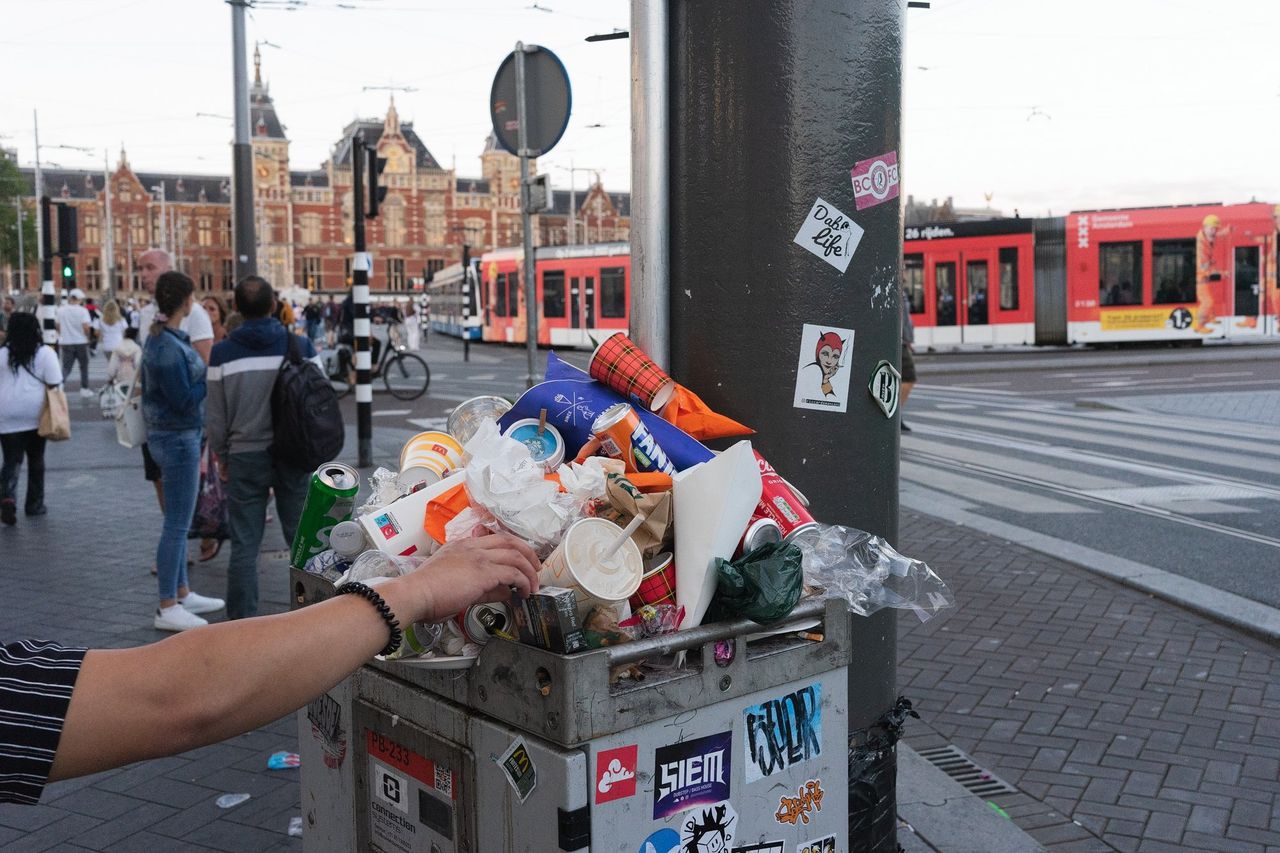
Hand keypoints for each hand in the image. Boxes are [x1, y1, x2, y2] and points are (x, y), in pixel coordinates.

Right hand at [389, 534, 540, 623]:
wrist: (415, 594)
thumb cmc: (427, 593)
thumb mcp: (458, 585)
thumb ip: (484, 587)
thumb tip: (505, 591)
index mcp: (463, 546)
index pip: (496, 540)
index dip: (513, 549)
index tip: (521, 561)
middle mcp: (473, 547)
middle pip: (510, 541)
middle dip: (528, 554)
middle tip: (536, 568)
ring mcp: (478, 557)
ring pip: (516, 556)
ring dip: (529, 571)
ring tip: (533, 585)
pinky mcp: (483, 572)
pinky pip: (513, 573)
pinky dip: (523, 582)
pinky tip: (524, 593)